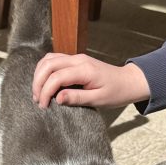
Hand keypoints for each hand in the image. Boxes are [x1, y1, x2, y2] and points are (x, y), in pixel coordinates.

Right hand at [32, 53, 149, 109]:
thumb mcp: (99, 100)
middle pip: (48, 64)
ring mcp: (76, 58)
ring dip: (39, 74)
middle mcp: (78, 59)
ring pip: (49, 59)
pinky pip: (54, 59)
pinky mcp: (75, 60)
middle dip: (38, 82)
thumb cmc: (116, 92)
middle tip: (37, 100)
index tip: (43, 106)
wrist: (128, 82)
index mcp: (85, 70)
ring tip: (38, 92)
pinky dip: (45, 70)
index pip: (56, 77)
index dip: (45, 91)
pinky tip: (45, 83)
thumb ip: (77, 98)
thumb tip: (57, 98)